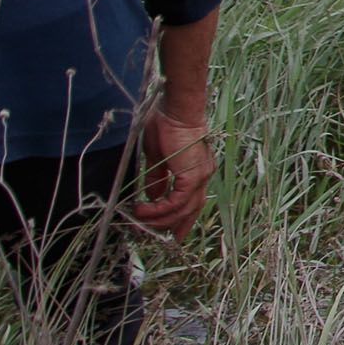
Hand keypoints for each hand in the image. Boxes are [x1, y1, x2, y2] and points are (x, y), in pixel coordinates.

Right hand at [132, 111, 214, 239]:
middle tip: (153, 235)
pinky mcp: (193, 176)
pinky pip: (177, 202)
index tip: (169, 231)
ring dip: (160, 218)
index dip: (180, 217)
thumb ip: (158, 178)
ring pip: (183, 209)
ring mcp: (200, 176)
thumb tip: (152, 196)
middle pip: (190, 210)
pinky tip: (144, 210)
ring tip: (140, 220)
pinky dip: (160, 209)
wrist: (175, 109)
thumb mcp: (158, 157)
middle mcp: (202, 174)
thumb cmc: (166, 124)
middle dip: (173, 226)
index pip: (191, 200)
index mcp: (196, 169)